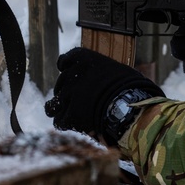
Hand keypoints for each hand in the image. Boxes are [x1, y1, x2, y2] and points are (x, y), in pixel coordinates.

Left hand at [44, 47, 163, 142]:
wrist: (129, 105)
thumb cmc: (131, 86)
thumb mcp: (118, 70)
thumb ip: (104, 70)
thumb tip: (107, 76)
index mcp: (83, 59)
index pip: (65, 60)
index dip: (65, 66)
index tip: (64, 68)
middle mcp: (72, 75)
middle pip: (61, 84)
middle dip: (66, 91)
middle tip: (76, 99)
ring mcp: (68, 96)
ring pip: (53, 104)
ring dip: (56, 108)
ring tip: (62, 113)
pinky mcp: (70, 116)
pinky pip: (60, 121)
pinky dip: (65, 123)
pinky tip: (71, 125)